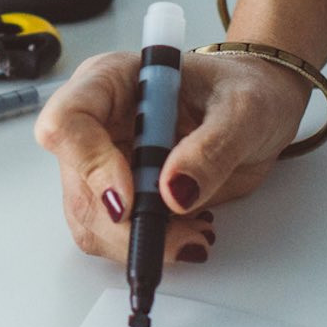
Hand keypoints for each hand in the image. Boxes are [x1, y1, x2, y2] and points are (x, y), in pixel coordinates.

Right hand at [33, 49, 317, 264]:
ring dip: (137, 241)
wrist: (259, 112)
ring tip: (195, 232)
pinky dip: (149, 246)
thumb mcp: (244, 110)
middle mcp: (97, 121)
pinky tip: (187, 232)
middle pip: (77, 183)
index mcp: (111, 81)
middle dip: (123, 223)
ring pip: (90, 219)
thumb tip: (174, 191)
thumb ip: (212, 148)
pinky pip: (113, 236)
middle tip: (181, 237)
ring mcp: (103, 162)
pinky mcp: (120, 195)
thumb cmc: (248, 92)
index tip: (130, 199)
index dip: (89, 163)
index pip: (67, 120)